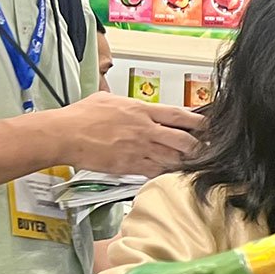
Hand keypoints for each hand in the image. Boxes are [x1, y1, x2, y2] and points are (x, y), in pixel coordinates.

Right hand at [46, 92, 203, 176]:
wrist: (64, 134)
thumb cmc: (81, 116)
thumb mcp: (108, 99)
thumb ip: (127, 104)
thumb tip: (133, 106)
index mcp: (141, 110)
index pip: (179, 115)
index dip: (199, 122)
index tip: (209, 126)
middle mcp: (145, 130)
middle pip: (184, 140)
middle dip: (199, 146)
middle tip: (207, 150)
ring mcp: (139, 149)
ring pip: (174, 158)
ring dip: (185, 162)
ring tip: (194, 164)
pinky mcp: (130, 165)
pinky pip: (156, 171)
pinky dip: (166, 173)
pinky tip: (172, 174)